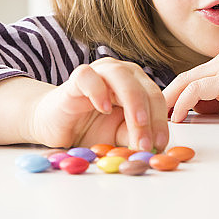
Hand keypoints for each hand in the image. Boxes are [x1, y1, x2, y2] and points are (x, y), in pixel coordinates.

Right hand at [28, 57, 168, 150]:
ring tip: (137, 124)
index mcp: (138, 84)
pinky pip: (89, 76)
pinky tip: (103, 108)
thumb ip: (136, 136)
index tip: (160, 144)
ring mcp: (99, 71)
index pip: (156, 99)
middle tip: (148, 143)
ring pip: (122, 76)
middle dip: (150, 117)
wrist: (58, 128)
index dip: (161, 121)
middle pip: (144, 88)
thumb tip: (156, 146)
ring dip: (133, 102)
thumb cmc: (90, 129)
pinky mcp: (76, 78)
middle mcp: (122, 73)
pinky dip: (98, 90)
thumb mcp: (119, 136)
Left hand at [162, 50, 218, 122]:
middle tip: (153, 117)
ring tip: (161, 120)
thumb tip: (199, 111)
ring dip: (170, 101)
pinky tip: (179, 117)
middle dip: (166, 98)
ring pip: (186, 81)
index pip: (191, 78)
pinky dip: (183, 103)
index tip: (164, 114)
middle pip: (183, 78)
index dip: (175, 96)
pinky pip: (196, 90)